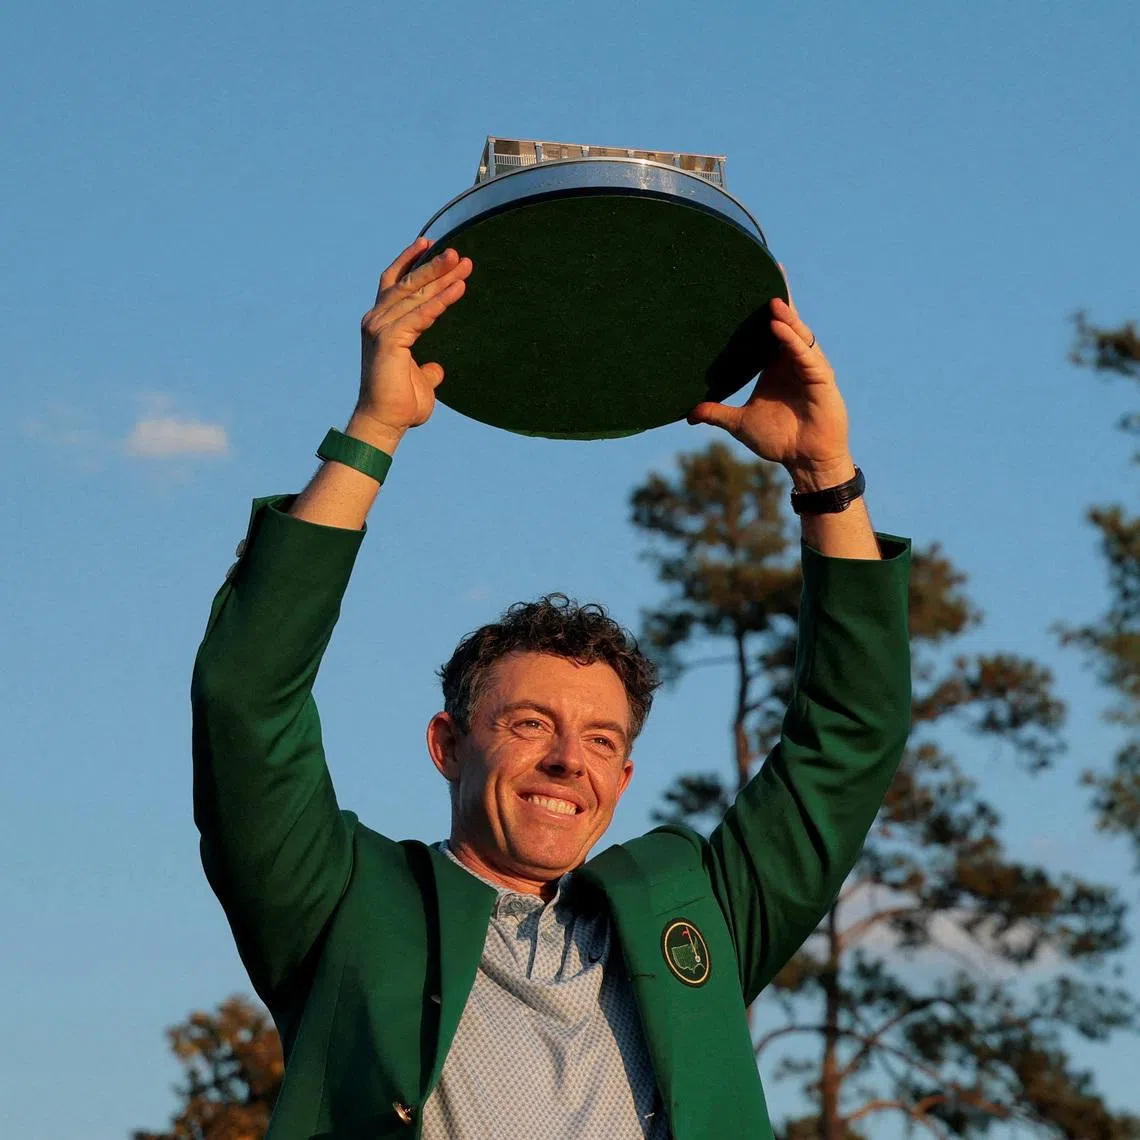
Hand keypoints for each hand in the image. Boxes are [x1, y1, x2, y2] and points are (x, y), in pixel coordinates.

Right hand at [354, 237, 472, 448]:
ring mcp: (379, 328)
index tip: (429, 243)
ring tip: (463, 264)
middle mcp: (376, 320)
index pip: (395, 284)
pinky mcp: (388, 339)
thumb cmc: (400, 404)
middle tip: (459, 253)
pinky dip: (440, 301)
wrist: (384, 422)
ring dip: (440, 277)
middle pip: (408, 284)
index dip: (410, 262)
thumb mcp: (420, 380)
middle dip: (434, 266)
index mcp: (381, 324)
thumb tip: (436, 368)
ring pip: (415, 295)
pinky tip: (458, 289)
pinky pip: (420, 315)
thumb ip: (427, 370)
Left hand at [687, 286, 854, 489]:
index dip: (767, 305)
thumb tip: (689, 414)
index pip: (771, 327)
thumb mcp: (739, 423)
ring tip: (771, 301)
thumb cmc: (779, 440)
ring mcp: (810, 367)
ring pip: (798, 335)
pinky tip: (779, 328)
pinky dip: (793, 342)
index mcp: (776, 364)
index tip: (753, 278)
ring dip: (786, 318)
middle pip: (788, 322)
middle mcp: (794, 360)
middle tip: (767, 271)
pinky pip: (806, 356)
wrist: (803, 460)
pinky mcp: (821, 379)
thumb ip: (716, 414)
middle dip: (780, 300)